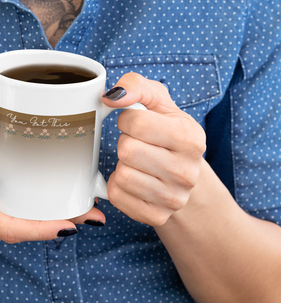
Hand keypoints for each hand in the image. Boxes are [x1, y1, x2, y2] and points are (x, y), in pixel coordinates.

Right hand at [0, 144, 103, 243]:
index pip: (12, 227)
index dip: (43, 229)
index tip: (73, 226)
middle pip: (23, 228)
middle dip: (59, 223)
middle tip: (94, 213)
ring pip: (18, 224)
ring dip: (48, 217)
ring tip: (80, 204)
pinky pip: (8, 217)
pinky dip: (30, 211)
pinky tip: (44, 198)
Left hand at [102, 74, 205, 225]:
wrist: (183, 176)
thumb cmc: (166, 132)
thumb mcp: (158, 102)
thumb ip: (136, 85)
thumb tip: (111, 96)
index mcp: (190, 137)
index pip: (137, 122)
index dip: (127, 119)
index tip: (136, 123)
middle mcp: (187, 172)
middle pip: (128, 150)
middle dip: (124, 142)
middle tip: (137, 144)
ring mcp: (174, 198)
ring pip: (122, 175)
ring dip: (122, 165)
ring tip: (137, 162)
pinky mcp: (157, 216)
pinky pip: (117, 196)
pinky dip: (118, 186)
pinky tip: (134, 180)